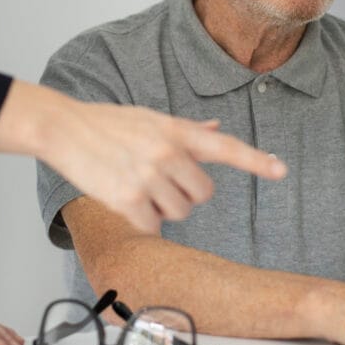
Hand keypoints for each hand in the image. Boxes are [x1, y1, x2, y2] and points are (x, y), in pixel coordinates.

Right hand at [0, 82, 286, 233]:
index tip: (280, 170)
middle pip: (203, 194)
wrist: (64, 128)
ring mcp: (149, 176)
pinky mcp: (128, 199)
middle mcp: (167, 152)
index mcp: (176, 130)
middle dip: (186, 194)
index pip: (225, 147)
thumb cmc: (107, 123)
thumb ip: (186, 130)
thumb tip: (215, 129)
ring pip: (180, 212)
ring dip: (163, 208)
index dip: (255, 160)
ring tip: (137, 185)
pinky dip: (142, 220)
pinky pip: (154, 225)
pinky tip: (125, 200)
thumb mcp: (151, 119)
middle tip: (159, 181)